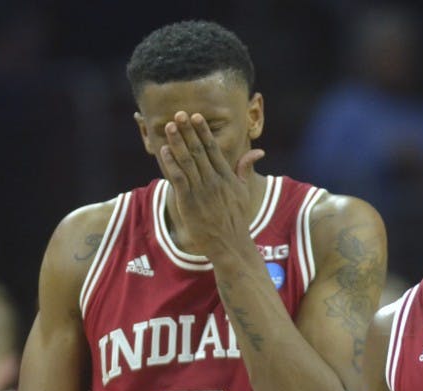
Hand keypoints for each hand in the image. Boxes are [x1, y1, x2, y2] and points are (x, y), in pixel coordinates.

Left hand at [159, 111, 264, 258]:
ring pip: (187, 162)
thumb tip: (258, 152)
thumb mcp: (244, 191)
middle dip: (188, 131)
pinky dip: (171, 164)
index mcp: (227, 177)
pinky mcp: (190, 202)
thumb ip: (245, 169)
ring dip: (177, 143)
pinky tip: (164, 151)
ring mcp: (201, 191)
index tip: (195, 117)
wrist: (230, 243)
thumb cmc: (236, 218)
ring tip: (169, 127)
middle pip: (198, 151)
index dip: (203, 132)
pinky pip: (179, 179)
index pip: (213, 149)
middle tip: (179, 115)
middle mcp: (214, 181)